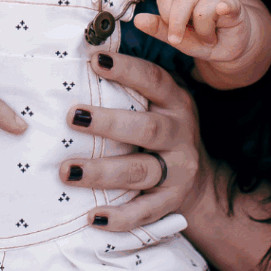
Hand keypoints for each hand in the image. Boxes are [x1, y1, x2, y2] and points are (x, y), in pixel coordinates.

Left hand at [57, 52, 216, 230]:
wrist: (202, 182)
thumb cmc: (164, 128)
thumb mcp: (160, 101)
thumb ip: (133, 83)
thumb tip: (87, 52)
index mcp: (176, 102)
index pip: (153, 80)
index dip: (126, 69)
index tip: (94, 61)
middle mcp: (179, 134)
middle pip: (146, 128)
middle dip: (108, 123)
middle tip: (72, 116)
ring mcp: (178, 171)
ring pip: (140, 172)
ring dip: (102, 172)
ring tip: (67, 171)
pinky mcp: (171, 203)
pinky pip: (145, 213)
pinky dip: (120, 218)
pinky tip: (93, 216)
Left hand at [135, 0, 250, 61]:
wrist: (235, 45)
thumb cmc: (204, 39)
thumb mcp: (180, 39)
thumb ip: (160, 29)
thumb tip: (137, 20)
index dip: (166, 18)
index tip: (174, 35)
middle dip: (177, 23)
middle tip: (181, 41)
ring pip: (202, 7)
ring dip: (203, 30)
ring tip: (208, 38)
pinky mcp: (233, 5)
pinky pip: (225, 3)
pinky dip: (222, 8)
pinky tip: (222, 12)